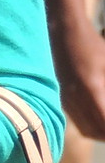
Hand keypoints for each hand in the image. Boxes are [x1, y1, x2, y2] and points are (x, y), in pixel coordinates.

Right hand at [53, 22, 104, 140]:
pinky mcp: (60, 96)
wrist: (62, 30)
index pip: (104, 123)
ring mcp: (65, 98)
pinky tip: (98, 112)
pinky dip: (89, 123)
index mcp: (91, 89)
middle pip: (95, 131)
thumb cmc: (92, 44)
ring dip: (99, 130)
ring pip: (85, 128)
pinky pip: (77, 119)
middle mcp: (74, 98)